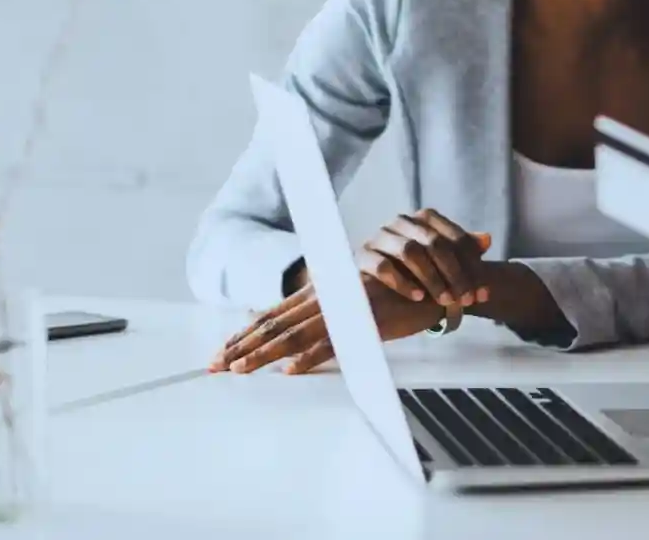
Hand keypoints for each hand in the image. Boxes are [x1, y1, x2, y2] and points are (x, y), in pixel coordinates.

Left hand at [209, 276, 443, 373]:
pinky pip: (332, 342)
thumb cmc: (394, 293)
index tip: (219, 353)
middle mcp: (323, 297)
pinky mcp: (363, 321)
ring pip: (293, 334)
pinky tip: (292, 369)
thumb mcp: (351, 301)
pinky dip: (310, 356)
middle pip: (273, 325)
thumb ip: (324, 313)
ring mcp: (341, 308)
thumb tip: (293, 332)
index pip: (272, 316)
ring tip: (240, 369)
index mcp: (317, 293)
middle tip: (215, 365)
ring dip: (264, 353)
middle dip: (241, 346)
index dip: (244, 333)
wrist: (434, 280)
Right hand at [355, 209, 490, 307]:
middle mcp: (402, 222)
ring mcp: (380, 236)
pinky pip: (384, 266)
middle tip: (468, 300)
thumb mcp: (442, 265)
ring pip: (410, 251)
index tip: (484, 293)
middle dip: (456, 274)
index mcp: (425, 219)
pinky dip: (403, 283)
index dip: (473, 266)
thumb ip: (463, 253)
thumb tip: (487, 240)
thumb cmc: (415, 275)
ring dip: (432, 278)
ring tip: (446, 300)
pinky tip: (419, 298)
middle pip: (435, 244)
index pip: (456, 239)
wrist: (375, 292)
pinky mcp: (362, 255)